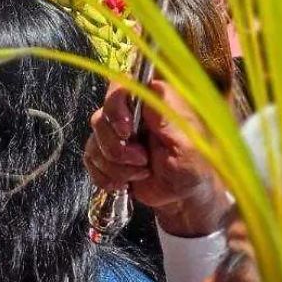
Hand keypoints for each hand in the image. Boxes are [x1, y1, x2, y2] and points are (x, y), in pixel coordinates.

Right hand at [85, 80, 229, 236]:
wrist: (182, 196)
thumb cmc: (191, 168)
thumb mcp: (188, 146)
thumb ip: (168, 121)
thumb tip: (153, 90)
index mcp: (153, 102)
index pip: (121, 85)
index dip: (116, 108)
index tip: (127, 132)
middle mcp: (132, 113)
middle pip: (101, 118)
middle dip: (117, 148)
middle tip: (143, 160)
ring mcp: (117, 133)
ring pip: (94, 142)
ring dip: (115, 166)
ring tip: (141, 173)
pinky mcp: (107, 152)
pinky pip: (90, 159)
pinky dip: (105, 176)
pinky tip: (125, 182)